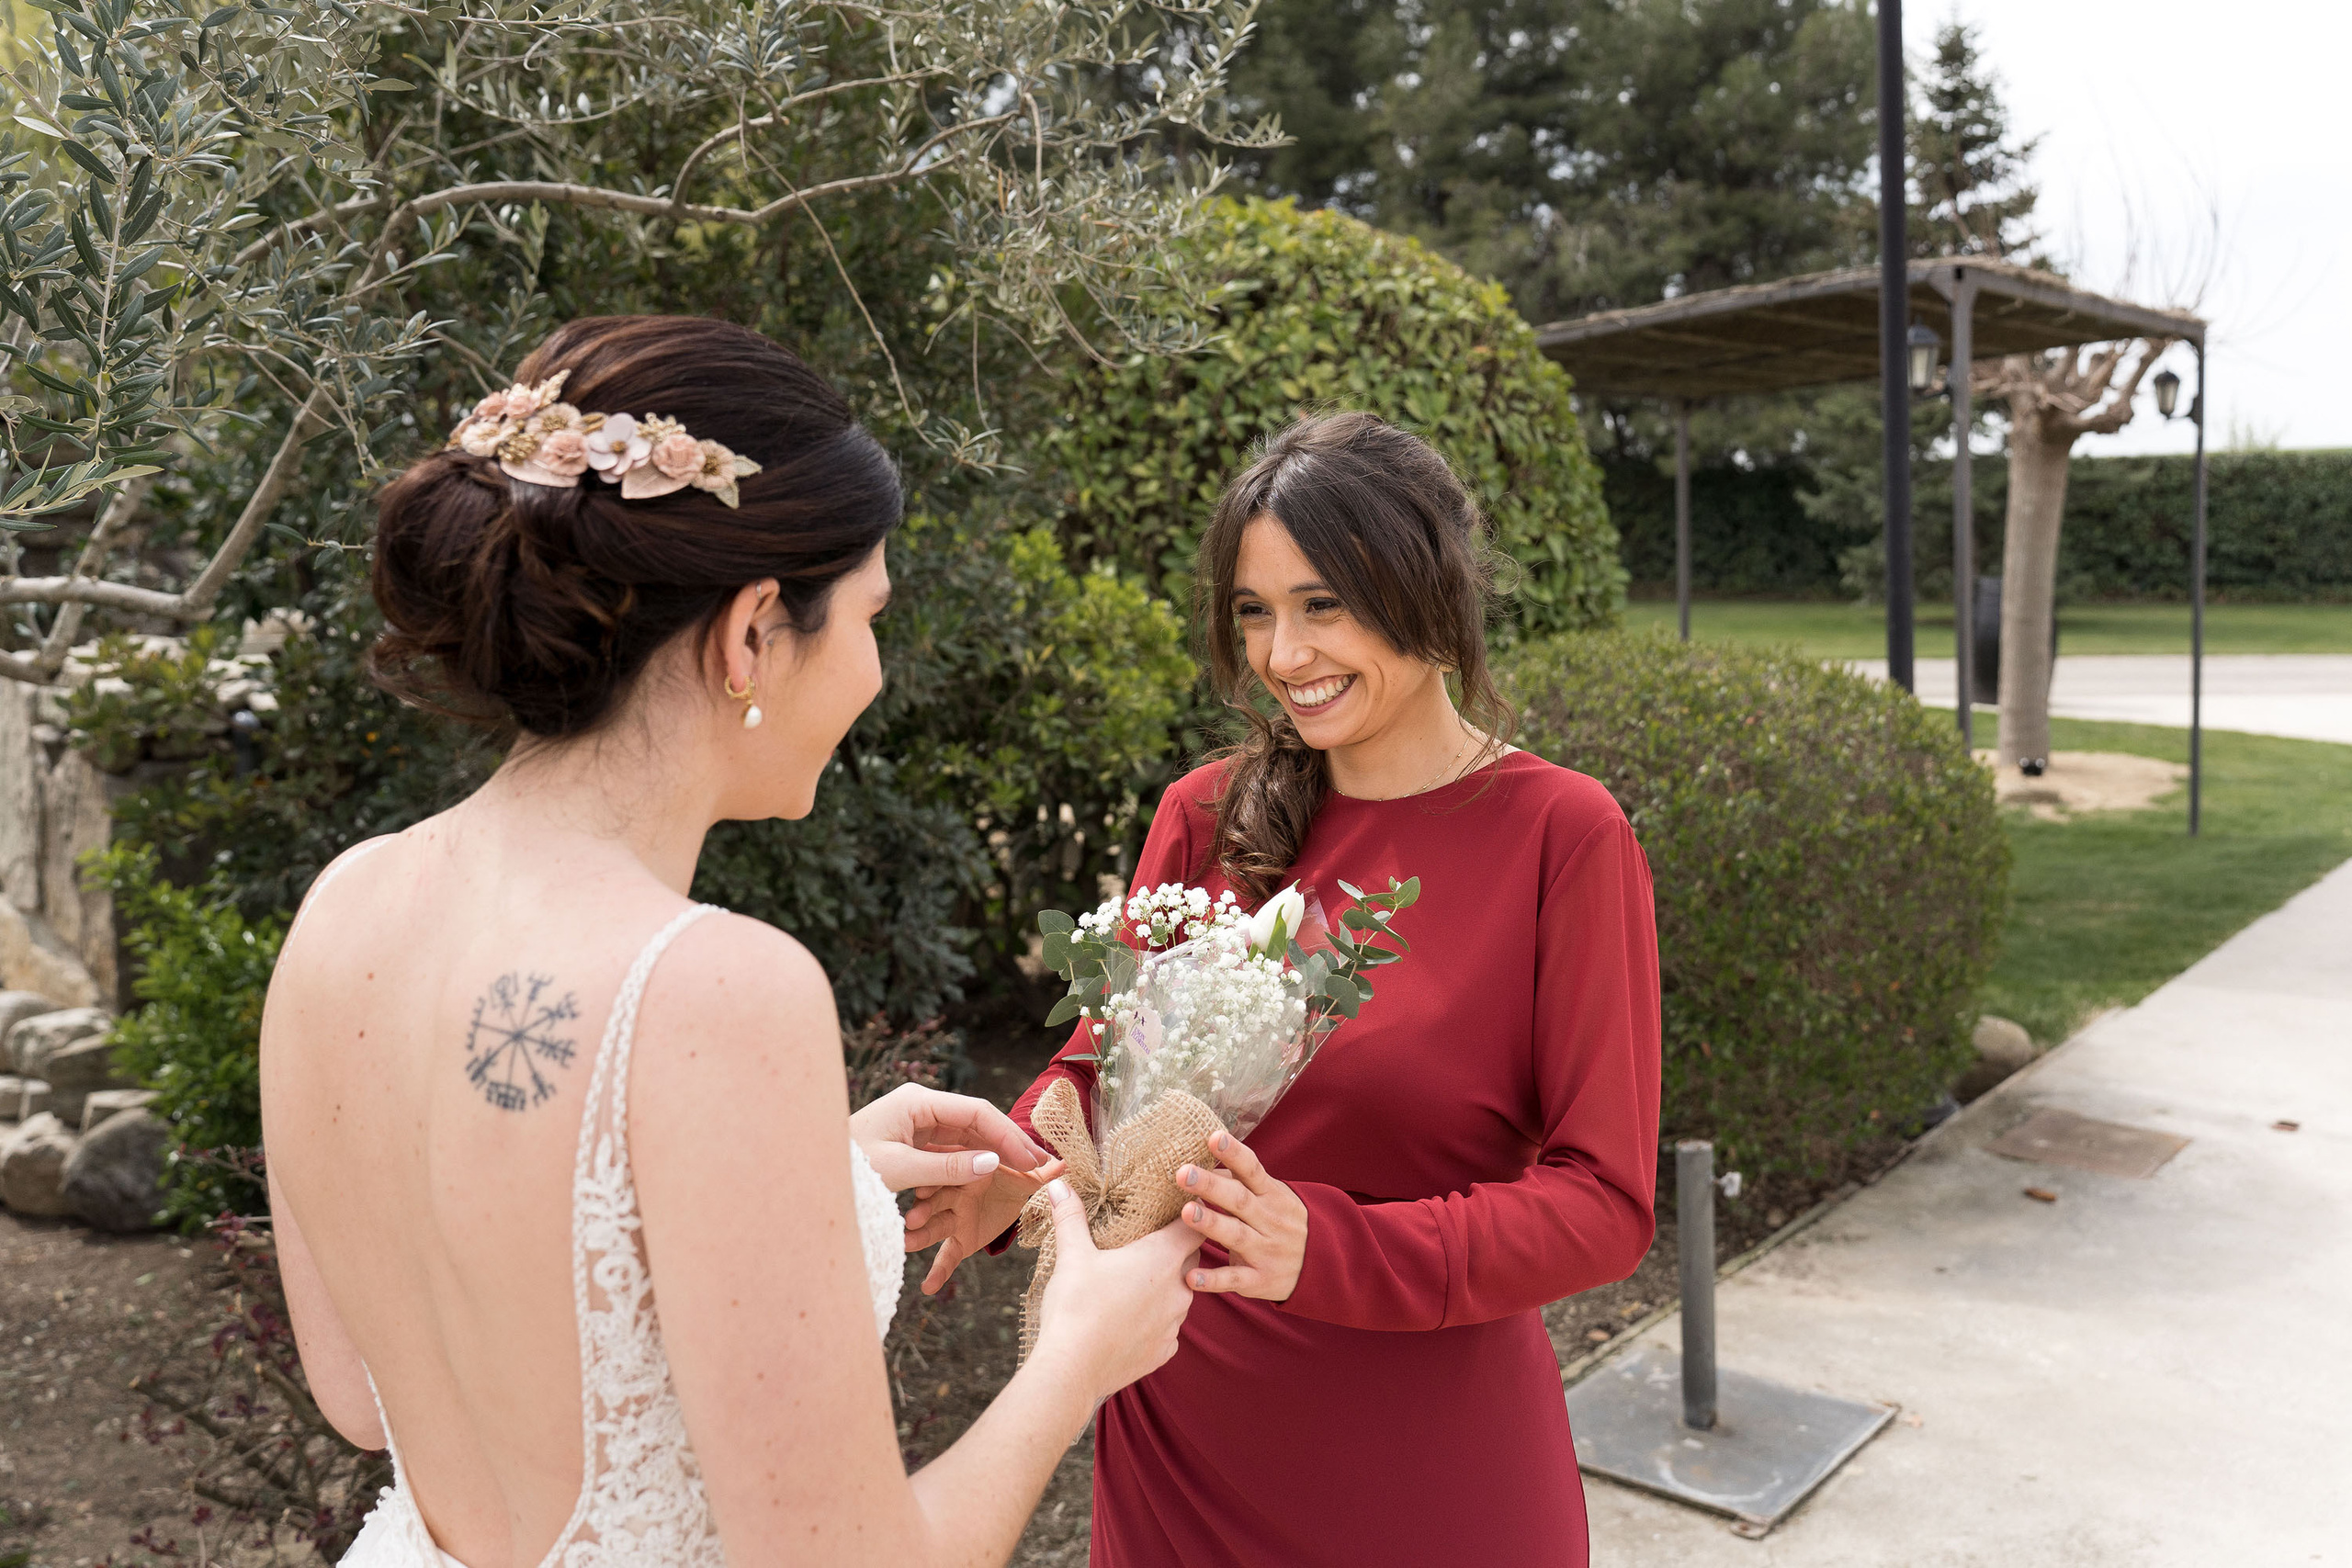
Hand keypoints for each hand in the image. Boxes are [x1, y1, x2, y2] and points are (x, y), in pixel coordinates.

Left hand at [850, 1083, 1046, 1191]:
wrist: (811, 1175)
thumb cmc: (845, 1168)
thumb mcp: (898, 1170)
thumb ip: (947, 1168)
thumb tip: (992, 1163)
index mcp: (917, 1102)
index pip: (976, 1112)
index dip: (1008, 1135)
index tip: (1031, 1159)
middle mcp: (921, 1108)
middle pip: (976, 1123)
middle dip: (1007, 1144)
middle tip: (1038, 1165)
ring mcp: (917, 1125)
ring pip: (966, 1139)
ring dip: (991, 1156)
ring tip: (1023, 1172)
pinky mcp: (913, 1144)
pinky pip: (950, 1153)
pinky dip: (970, 1166)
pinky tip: (991, 1177)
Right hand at [903, 1149, 1062, 1295]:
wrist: (1011, 1194)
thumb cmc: (1014, 1176)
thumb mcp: (1029, 1175)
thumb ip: (1043, 1173)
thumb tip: (1065, 1164)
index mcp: (969, 1172)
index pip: (950, 1173)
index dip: (938, 1179)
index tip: (926, 1187)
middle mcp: (955, 1193)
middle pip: (936, 1200)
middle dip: (924, 1210)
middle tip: (912, 1220)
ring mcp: (954, 1217)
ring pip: (935, 1227)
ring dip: (921, 1236)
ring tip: (907, 1244)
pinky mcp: (958, 1240)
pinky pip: (946, 1256)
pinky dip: (938, 1272)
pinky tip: (927, 1288)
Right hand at [1033, 1179, 1198, 1397]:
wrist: (1073, 1369)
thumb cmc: (1076, 1306)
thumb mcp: (1072, 1255)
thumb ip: (1070, 1216)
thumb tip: (1058, 1182)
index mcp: (1163, 1258)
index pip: (1196, 1226)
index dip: (1193, 1214)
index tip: (1182, 1204)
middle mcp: (1180, 1290)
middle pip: (1191, 1258)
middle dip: (1177, 1248)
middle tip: (1153, 1238)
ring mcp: (1175, 1324)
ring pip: (1181, 1294)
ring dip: (1167, 1285)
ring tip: (1138, 1280)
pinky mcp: (1164, 1351)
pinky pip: (1169, 1327)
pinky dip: (1156, 1319)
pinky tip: (1133, 1318)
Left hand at [1176, 1131, 1307, 1301]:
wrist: (1324, 1265)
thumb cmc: (1286, 1222)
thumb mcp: (1273, 1196)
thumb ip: (1240, 1181)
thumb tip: (1206, 1164)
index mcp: (1272, 1195)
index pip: (1252, 1169)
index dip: (1234, 1153)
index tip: (1214, 1137)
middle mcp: (1269, 1220)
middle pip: (1239, 1200)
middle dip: (1211, 1186)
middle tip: (1183, 1172)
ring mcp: (1265, 1250)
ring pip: (1236, 1236)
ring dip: (1211, 1224)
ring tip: (1187, 1212)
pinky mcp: (1260, 1280)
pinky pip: (1235, 1279)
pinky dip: (1214, 1280)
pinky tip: (1191, 1277)